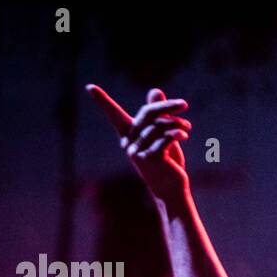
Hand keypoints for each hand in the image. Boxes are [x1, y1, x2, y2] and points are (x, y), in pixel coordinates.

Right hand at [86, 84, 192, 202]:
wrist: (171, 189)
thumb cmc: (165, 161)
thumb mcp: (161, 136)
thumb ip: (157, 115)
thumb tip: (155, 90)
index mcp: (128, 135)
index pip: (114, 114)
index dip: (102, 101)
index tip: (89, 86)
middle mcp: (129, 143)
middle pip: (147, 113)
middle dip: (166, 106)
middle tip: (184, 104)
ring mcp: (139, 152)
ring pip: (160, 126)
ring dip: (177, 123)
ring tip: (187, 127)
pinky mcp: (152, 159)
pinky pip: (165, 138)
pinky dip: (177, 134)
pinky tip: (184, 135)